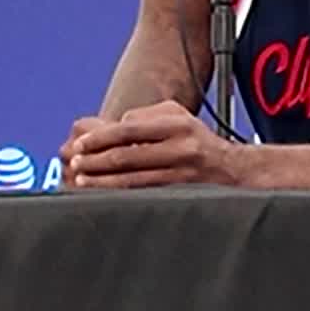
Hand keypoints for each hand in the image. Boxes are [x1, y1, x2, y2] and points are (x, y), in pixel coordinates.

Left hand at [67, 101, 238, 188]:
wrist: (235, 170)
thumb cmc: (198, 141)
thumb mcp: (179, 116)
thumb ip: (146, 116)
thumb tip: (115, 127)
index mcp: (177, 125)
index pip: (129, 130)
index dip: (101, 138)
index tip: (80, 145)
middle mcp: (180, 148)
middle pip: (127, 155)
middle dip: (96, 161)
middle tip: (74, 163)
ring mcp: (181, 174)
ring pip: (133, 179)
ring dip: (103, 181)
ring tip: (82, 179)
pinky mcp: (181, 193)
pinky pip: (144, 193)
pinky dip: (120, 193)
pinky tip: (104, 193)